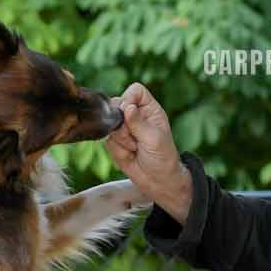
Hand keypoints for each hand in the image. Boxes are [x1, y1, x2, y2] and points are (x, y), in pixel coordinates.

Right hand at [103, 82, 191, 220]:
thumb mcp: (154, 139)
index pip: (135, 90)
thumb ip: (139, 122)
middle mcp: (136, 115)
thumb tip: (128, 107)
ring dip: (122, 140)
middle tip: (136, 138)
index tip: (130, 112)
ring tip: (136, 149)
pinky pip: (107, 140)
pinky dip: (118, 150)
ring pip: (109, 124)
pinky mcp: (115, 141)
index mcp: (150, 109)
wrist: (157, 180)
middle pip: (116, 105)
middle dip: (123, 124)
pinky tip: (130, 155)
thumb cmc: (163, 158)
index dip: (129, 98)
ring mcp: (124, 128)